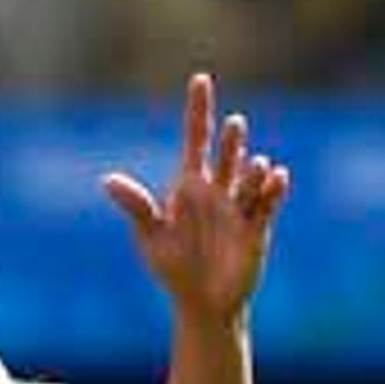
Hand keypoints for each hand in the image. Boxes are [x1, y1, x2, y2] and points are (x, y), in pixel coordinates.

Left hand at [103, 72, 291, 329]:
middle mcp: (217, 190)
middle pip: (226, 154)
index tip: (200, 79)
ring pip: (249, 178)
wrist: (201, 304)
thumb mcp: (151, 238)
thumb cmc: (172, 268)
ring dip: (253, 170)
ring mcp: (239, 207)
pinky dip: (273, 189)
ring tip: (255, 164)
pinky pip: (266, 203)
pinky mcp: (256, 228)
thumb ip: (137, 207)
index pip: (195, 138)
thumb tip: (108, 180)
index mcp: (189, 186)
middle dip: (231, 141)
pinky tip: (276, 177)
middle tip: (234, 124)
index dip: (198, 109)